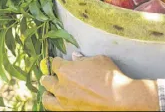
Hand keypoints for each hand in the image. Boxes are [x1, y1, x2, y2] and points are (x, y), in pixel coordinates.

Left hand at [41, 52, 159, 110]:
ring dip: (47, 93)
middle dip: (49, 77)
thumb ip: (83, 59)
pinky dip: (55, 105)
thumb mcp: (98, 60)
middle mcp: (61, 86)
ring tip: (49, 92)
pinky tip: (59, 103)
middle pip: (46, 80)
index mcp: (66, 70)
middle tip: (52, 76)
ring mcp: (64, 102)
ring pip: (46, 99)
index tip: (59, 62)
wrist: (119, 99)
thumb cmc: (110, 77)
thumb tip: (75, 57)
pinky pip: (55, 109)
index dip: (58, 62)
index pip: (54, 63)